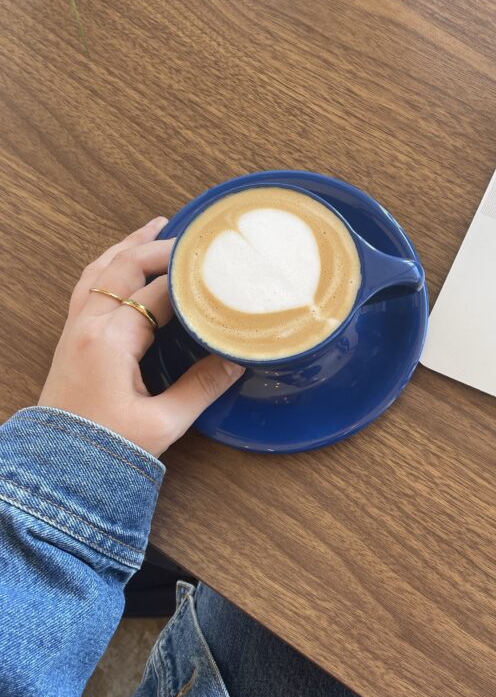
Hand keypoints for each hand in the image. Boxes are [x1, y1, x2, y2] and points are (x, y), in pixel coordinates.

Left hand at [38, 218, 243, 456]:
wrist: (59, 469)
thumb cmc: (107, 448)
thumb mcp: (164, 422)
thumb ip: (202, 387)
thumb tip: (236, 360)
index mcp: (111, 339)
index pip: (157, 291)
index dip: (189, 279)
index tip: (217, 273)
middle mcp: (89, 324)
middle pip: (124, 265)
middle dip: (159, 246)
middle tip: (193, 238)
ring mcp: (75, 328)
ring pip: (100, 269)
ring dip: (129, 246)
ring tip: (155, 227)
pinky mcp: (71, 338)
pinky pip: (88, 285)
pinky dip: (108, 265)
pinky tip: (120, 262)